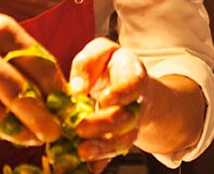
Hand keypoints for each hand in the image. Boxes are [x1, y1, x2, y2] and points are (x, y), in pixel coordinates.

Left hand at [68, 38, 145, 171]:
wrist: (129, 85)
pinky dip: (98, 164)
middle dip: (103, 125)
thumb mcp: (102, 52)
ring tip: (82, 152)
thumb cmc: (113, 66)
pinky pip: (112, 155)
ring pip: (122, 141)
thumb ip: (88, 62)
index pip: (134, 85)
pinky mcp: (118, 140)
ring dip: (102, 149)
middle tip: (80, 127)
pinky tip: (85, 169)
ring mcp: (129, 125)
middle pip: (126, 118)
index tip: (104, 99)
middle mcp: (136, 103)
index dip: (122, 94)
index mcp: (134, 76)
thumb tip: (77, 89)